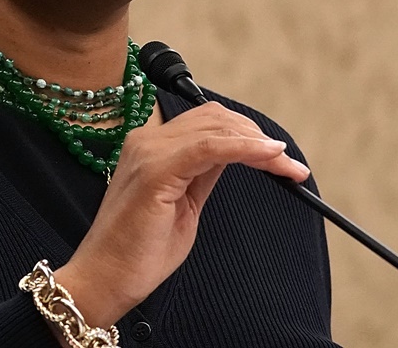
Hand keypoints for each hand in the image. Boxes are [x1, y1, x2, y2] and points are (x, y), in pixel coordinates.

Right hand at [51, 102, 310, 326]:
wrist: (106, 279)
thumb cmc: (138, 252)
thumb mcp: (184, 206)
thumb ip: (202, 175)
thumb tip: (233, 155)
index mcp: (150, 147)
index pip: (207, 123)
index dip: (248, 134)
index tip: (281, 158)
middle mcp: (147, 140)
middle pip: (215, 118)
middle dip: (258, 136)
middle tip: (291, 166)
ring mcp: (149, 151)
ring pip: (215, 127)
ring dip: (259, 143)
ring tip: (288, 167)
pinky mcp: (156, 170)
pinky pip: (209, 147)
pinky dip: (243, 148)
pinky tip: (269, 157)